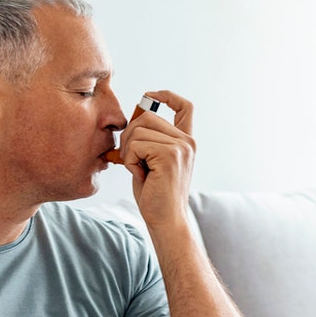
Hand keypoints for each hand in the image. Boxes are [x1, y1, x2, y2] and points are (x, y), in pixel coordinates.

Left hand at [118, 90, 195, 227]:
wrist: (166, 221)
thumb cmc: (155, 195)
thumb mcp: (151, 161)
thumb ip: (147, 140)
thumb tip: (130, 122)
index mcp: (185, 141)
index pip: (184, 106)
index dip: (166, 96)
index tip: (150, 96)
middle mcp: (187, 141)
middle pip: (147, 116)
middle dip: (129, 134)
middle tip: (130, 158)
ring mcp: (180, 147)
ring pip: (138, 130)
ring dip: (128, 150)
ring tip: (138, 170)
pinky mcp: (170, 156)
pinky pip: (136, 145)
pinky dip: (129, 161)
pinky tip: (140, 175)